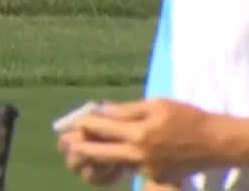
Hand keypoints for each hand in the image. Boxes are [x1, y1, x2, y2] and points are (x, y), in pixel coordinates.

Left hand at [67, 98, 225, 185]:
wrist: (214, 142)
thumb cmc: (185, 118)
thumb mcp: (156, 104)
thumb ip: (126, 109)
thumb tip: (101, 109)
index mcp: (138, 131)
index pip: (100, 128)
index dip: (84, 123)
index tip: (74, 121)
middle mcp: (139, 153)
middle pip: (99, 153)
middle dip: (80, 148)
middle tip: (66, 144)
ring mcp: (147, 168)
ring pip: (113, 163)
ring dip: (98, 157)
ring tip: (84, 151)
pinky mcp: (155, 177)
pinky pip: (131, 168)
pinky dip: (122, 161)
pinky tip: (118, 155)